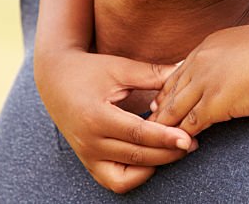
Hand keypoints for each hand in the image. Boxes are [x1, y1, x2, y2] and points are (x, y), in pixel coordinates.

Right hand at [34, 47, 195, 192]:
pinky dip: (136, 176)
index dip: (164, 137)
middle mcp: (89, 141)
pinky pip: (115, 181)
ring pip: (127, 175)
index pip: (137, 134)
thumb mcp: (119, 68)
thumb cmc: (89, 71)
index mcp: (96, 117)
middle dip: (167, 152)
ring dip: (155, 165)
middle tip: (192, 143)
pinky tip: (153, 159)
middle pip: (136, 156)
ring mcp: (87, 155)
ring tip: (176, 150)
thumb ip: (152, 74)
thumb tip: (185, 70)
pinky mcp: (88, 162)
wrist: (55, 80)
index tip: (187, 137)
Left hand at [148, 26, 248, 135]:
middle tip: (150, 120)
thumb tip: (234, 58)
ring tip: (156, 137)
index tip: (161, 99)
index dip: (169, 87)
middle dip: (160, 106)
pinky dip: (182, 135)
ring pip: (175, 108)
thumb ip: (231, 50)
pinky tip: (180, 144)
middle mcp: (200, 61)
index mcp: (208, 45)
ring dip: (165, 124)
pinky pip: (190, 123)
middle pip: (171, 88)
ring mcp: (205, 82)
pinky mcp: (214, 103)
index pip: (179, 70)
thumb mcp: (247, 40)